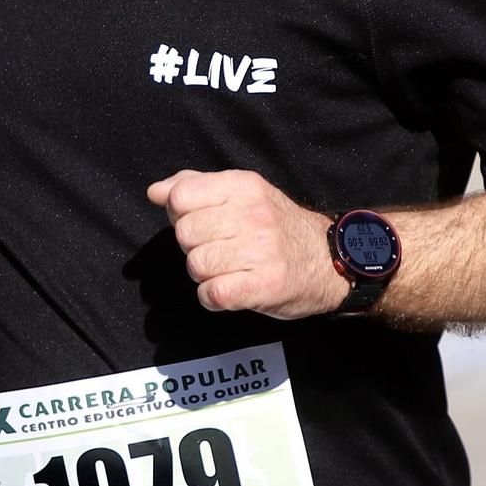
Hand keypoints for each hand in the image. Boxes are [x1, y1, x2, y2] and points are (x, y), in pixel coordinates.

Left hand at [145, 169, 345, 320]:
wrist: (330, 260)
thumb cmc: (277, 226)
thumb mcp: (242, 194)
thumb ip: (195, 187)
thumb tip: (155, 192)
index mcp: (244, 186)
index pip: (181, 197)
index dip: (180, 214)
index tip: (201, 223)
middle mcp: (253, 214)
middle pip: (185, 234)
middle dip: (195, 246)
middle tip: (220, 249)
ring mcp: (261, 250)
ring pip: (196, 265)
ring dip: (205, 274)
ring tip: (228, 270)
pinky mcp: (264, 285)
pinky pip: (212, 294)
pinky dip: (213, 298)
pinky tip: (229, 291)